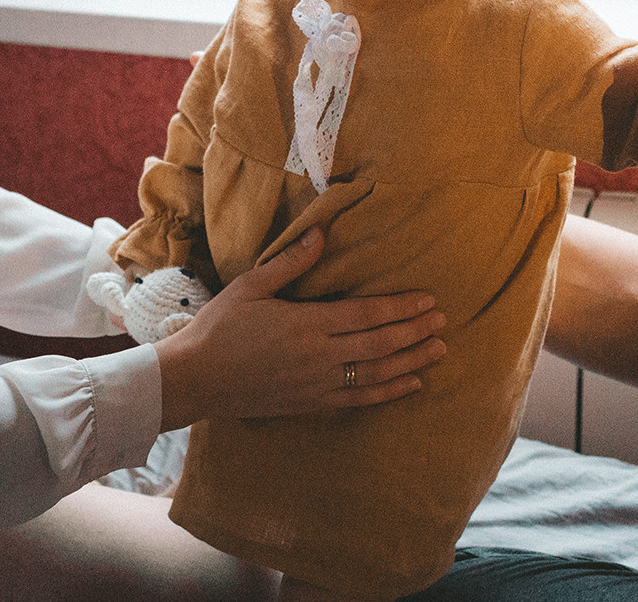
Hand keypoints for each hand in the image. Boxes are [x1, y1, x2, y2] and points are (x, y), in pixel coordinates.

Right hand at [154, 228, 447, 429]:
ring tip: (438, 350)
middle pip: (379, 345)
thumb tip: (320, 232)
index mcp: (306, 324)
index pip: (366, 315)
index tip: (428, 300)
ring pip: (376, 375)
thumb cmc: (219, 328)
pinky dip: (388, 393)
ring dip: (411, 362)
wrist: (195, 380)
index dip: (400, 307)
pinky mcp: (311, 404)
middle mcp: (319, 357)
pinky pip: (359, 400)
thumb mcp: (251, 286)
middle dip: (414, 332)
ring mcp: (317, 384)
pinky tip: (410, 385)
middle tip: (443, 322)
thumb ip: (290, 262)